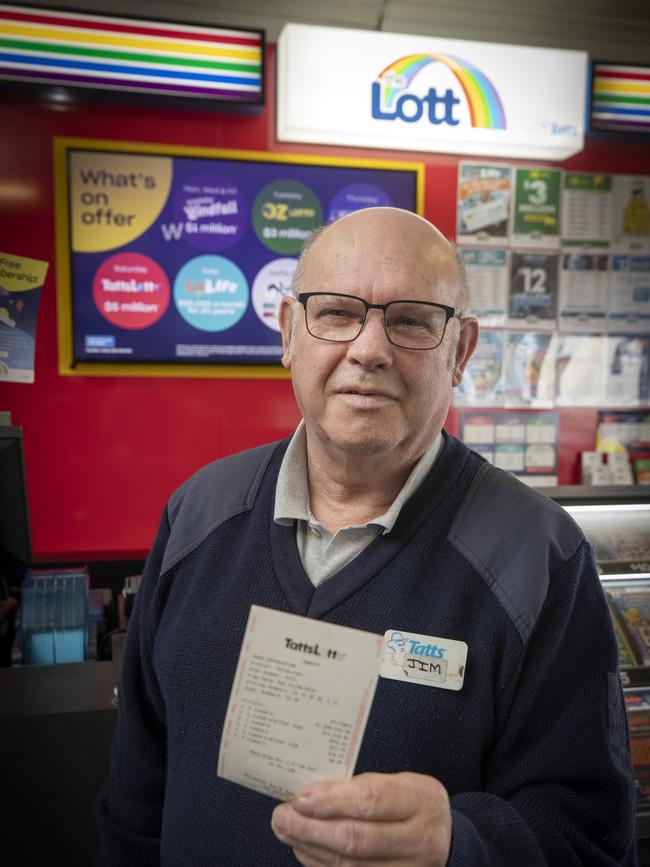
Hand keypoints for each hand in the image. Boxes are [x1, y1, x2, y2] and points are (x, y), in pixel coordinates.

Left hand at [271, 771, 451, 865]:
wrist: (446, 840)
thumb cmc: (414, 805)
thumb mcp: (399, 783)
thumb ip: (360, 787)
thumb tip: (311, 794)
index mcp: (421, 800)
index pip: (370, 800)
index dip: (331, 800)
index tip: (300, 797)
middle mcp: (421, 839)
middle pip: (356, 839)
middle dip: (311, 828)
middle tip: (281, 816)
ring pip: (351, 866)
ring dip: (311, 848)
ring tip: (286, 831)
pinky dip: (322, 865)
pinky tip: (305, 850)